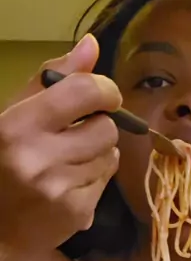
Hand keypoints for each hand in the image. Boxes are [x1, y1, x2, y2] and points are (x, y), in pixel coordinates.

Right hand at [0, 34, 121, 253]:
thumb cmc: (1, 164)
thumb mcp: (12, 116)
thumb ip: (51, 81)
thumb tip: (90, 47)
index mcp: (17, 127)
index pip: (83, 93)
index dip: (104, 90)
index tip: (104, 95)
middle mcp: (39, 159)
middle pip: (106, 128)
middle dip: (99, 126)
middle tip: (78, 133)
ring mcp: (61, 190)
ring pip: (110, 156)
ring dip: (97, 153)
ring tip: (70, 160)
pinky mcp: (78, 213)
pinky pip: (107, 181)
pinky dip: (95, 178)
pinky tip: (70, 182)